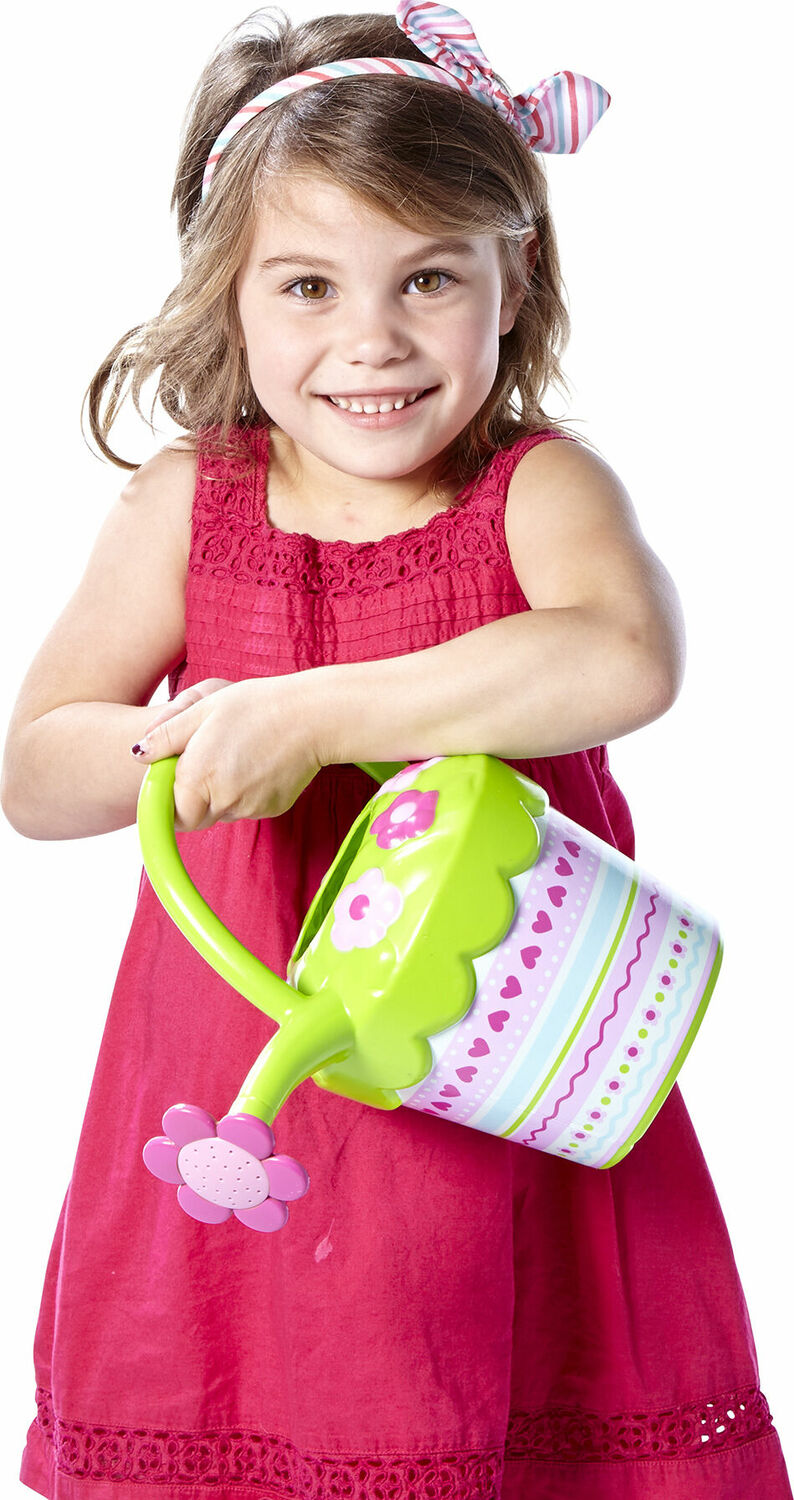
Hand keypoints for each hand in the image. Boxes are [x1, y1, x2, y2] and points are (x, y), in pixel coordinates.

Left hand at [132, 675, 322, 830]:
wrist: (312, 716)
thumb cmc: (256, 705)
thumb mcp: (204, 706)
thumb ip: (165, 733)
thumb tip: (139, 754)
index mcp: (197, 774)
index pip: (173, 813)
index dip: (172, 799)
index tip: (179, 779)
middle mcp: (221, 799)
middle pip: (197, 815)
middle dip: (197, 796)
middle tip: (211, 758)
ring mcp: (249, 807)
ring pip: (223, 811)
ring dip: (222, 792)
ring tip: (240, 752)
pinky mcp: (272, 809)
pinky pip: (248, 807)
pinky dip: (247, 791)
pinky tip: (259, 762)